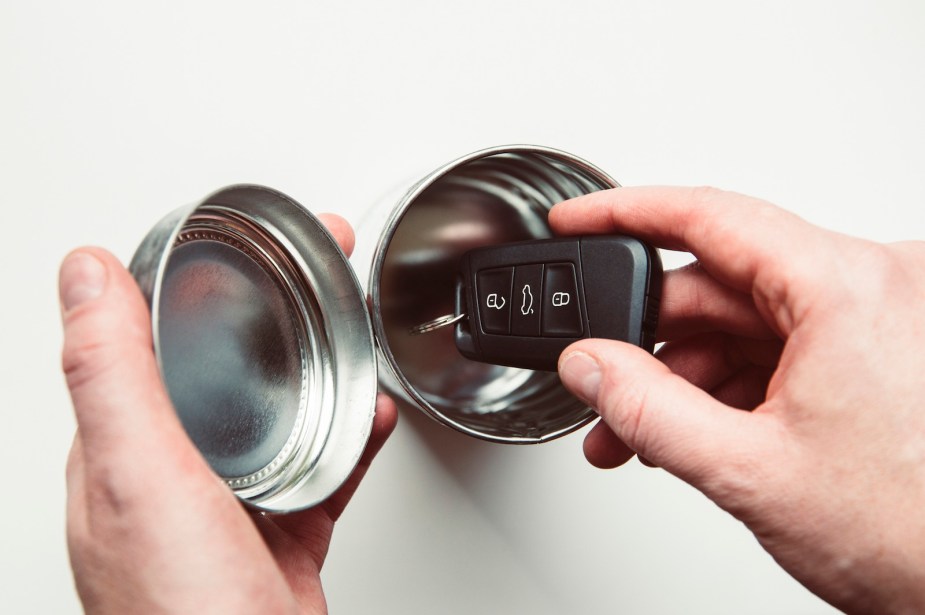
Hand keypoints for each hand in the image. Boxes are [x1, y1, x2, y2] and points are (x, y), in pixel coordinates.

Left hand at [60, 215, 397, 614]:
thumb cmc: (187, 612)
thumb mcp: (139, 478)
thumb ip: (111, 375)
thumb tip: (80, 274)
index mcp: (122, 449)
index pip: (146, 339)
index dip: (189, 278)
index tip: (236, 235)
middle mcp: (171, 472)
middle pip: (223, 366)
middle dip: (270, 307)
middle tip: (316, 261)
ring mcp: (229, 502)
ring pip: (276, 412)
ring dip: (315, 365)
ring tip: (347, 326)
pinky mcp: (280, 530)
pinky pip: (320, 465)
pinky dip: (350, 435)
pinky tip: (372, 416)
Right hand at [550, 187, 924, 613]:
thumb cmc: (913, 533)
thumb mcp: (750, 471)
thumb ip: (648, 409)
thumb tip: (589, 365)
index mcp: (848, 288)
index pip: (709, 217)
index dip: (625, 213)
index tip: (576, 220)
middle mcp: (873, 285)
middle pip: (720, 282)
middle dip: (650, 340)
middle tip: (602, 381)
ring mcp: (879, 316)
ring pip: (745, 319)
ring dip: (687, 373)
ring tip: (643, 432)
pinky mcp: (877, 348)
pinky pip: (779, 344)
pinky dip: (731, 383)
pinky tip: (697, 429)